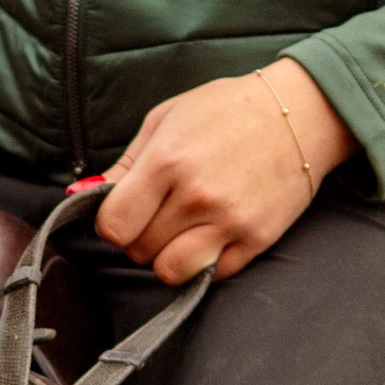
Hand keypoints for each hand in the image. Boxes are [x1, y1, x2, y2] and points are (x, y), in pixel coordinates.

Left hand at [93, 62, 354, 285]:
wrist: (299, 114)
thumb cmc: (227, 110)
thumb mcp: (166, 119)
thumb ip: (126, 163)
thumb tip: (84, 195)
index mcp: (168, 160)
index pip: (114, 226)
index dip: (112, 223)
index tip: (125, 211)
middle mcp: (197, 196)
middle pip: (139, 251)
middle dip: (140, 237)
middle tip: (159, 214)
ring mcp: (229, 221)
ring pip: (171, 271)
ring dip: (168, 257)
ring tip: (180, 232)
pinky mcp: (257, 239)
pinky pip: (212, 275)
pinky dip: (205, 262)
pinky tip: (211, 234)